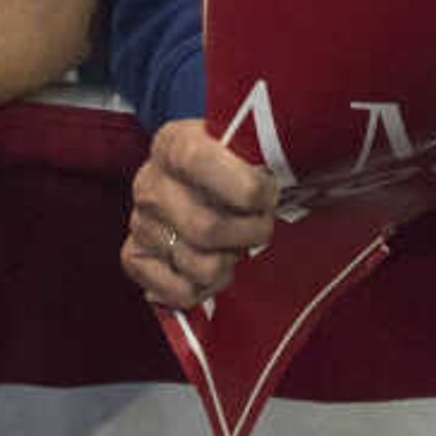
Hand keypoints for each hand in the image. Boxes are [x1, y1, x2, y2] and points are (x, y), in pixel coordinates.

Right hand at [121, 118, 280, 310]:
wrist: (197, 179)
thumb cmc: (233, 164)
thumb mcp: (244, 144)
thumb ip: (264, 153)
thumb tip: (301, 171)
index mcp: (174, 144)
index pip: (203, 165)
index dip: (246, 187)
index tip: (271, 194)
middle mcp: (150, 183)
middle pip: (206, 228)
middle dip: (249, 233)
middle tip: (263, 226)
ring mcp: (140, 222)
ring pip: (199, 266)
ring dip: (230, 263)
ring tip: (236, 246)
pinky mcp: (134, 256)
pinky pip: (177, 292)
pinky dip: (205, 289)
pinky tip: (215, 266)